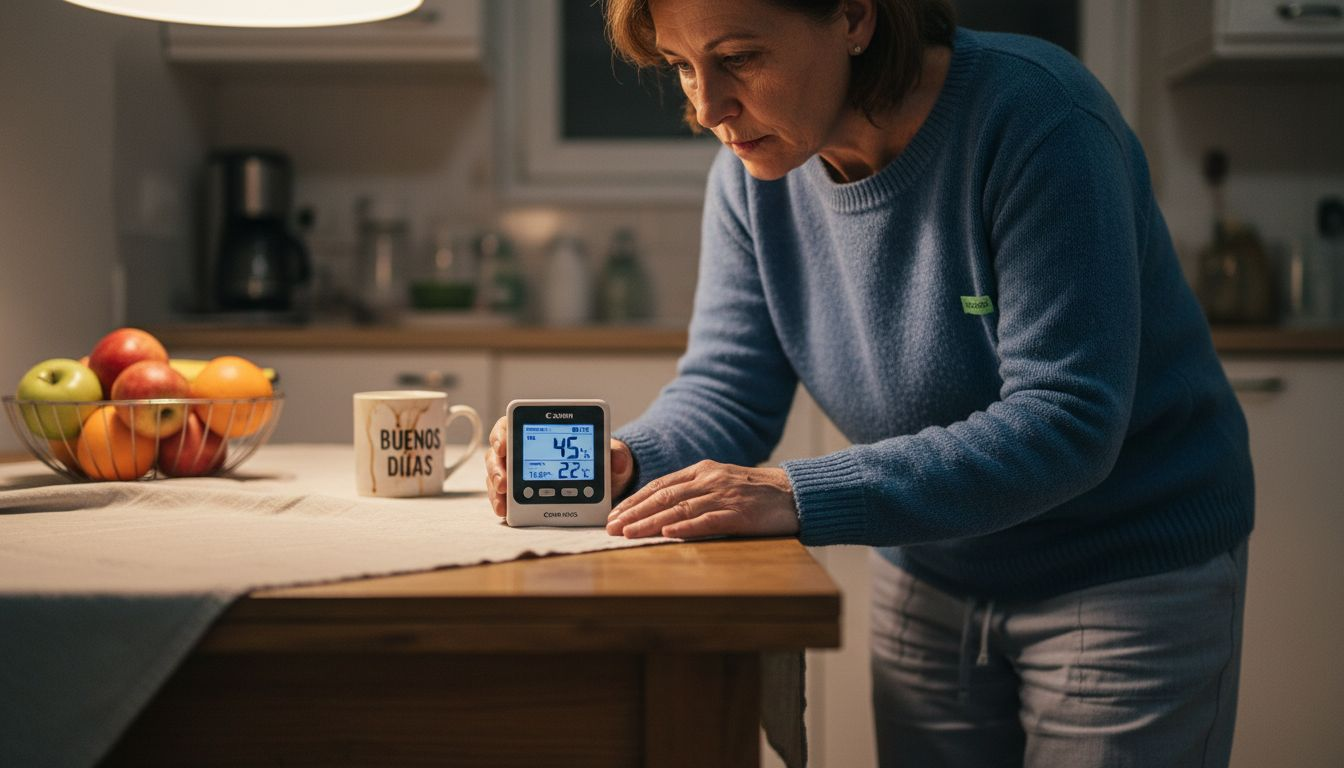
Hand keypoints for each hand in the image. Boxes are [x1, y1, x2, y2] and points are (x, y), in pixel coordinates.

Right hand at [485, 416, 634, 517]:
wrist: (604, 486)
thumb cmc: (602, 463)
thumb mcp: (611, 456)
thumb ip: (615, 454)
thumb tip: (616, 458)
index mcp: (541, 432)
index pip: (512, 425)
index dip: (503, 434)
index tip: (504, 445)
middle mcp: (525, 451)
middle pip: (499, 453)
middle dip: (497, 467)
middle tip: (504, 482)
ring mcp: (519, 473)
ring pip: (498, 476)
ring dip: (496, 488)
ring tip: (503, 503)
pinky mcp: (520, 494)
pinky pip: (505, 496)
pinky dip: (503, 504)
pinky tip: (505, 512)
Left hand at [605, 460, 799, 539]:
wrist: (795, 493)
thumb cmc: (757, 493)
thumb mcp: (721, 484)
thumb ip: (694, 492)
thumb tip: (660, 509)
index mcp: (702, 471)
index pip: (660, 485)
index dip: (634, 500)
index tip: (614, 514)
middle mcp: (709, 480)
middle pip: (664, 496)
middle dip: (634, 513)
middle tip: (611, 527)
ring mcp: (724, 496)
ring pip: (679, 509)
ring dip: (650, 522)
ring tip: (628, 533)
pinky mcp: (740, 513)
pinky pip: (708, 520)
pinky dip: (686, 527)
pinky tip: (667, 534)